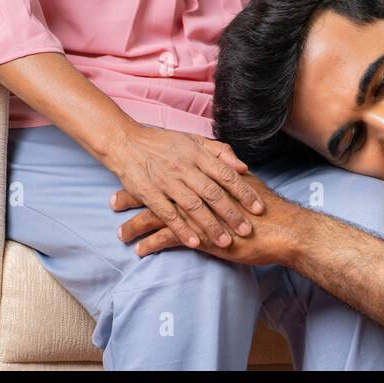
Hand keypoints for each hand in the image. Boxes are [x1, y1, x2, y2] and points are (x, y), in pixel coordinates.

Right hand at [101, 124, 264, 251]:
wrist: (124, 142)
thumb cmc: (162, 142)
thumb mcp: (193, 140)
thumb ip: (219, 151)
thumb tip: (243, 167)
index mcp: (197, 154)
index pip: (226, 174)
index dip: (244, 192)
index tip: (259, 208)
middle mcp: (184, 167)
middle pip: (213, 193)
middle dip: (232, 213)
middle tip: (248, 230)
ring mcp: (166, 181)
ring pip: (193, 206)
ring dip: (211, 225)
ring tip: (226, 242)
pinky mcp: (148, 193)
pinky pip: (167, 214)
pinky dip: (181, 229)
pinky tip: (194, 243)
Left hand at [114, 174, 303, 266]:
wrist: (279, 226)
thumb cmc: (263, 207)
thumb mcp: (243, 182)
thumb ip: (227, 171)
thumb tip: (217, 165)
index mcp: (202, 176)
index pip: (167, 173)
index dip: (147, 177)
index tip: (129, 179)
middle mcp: (194, 191)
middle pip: (155, 192)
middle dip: (132, 198)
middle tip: (113, 202)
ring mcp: (194, 214)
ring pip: (155, 217)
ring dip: (135, 226)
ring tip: (120, 235)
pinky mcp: (198, 235)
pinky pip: (167, 239)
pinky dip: (150, 245)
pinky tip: (140, 251)